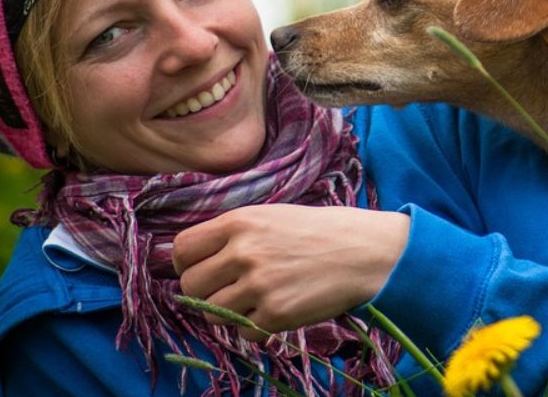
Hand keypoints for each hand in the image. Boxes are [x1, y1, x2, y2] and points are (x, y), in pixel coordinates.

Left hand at [172, 204, 408, 340]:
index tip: (199, 270)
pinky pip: (242, 331)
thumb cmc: (319, 231)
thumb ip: (232, 233)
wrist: (365, 252)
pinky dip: (254, 325)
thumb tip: (192, 259)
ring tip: (255, 298)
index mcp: (239, 222)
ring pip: (213, 312)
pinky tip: (277, 308)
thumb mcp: (271, 216)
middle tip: (226, 289)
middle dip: (203, 291)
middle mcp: (243, 253)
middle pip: (191, 285)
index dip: (185, 264)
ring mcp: (258, 286)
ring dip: (228, 310)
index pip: (182, 249)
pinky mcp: (275, 315)